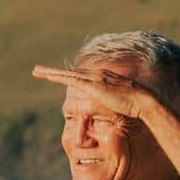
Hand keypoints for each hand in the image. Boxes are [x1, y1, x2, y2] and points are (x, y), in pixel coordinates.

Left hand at [32, 63, 156, 118]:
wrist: (142, 102)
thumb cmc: (135, 106)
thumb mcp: (119, 104)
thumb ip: (112, 104)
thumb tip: (112, 109)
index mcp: (103, 78)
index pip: (81, 76)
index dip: (67, 76)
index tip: (56, 76)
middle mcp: (97, 75)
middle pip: (71, 73)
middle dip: (54, 72)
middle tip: (38, 70)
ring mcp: (94, 78)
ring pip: (67, 74)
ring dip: (51, 73)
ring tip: (36, 71)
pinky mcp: (92, 85)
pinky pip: (70, 79)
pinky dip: (58, 77)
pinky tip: (47, 76)